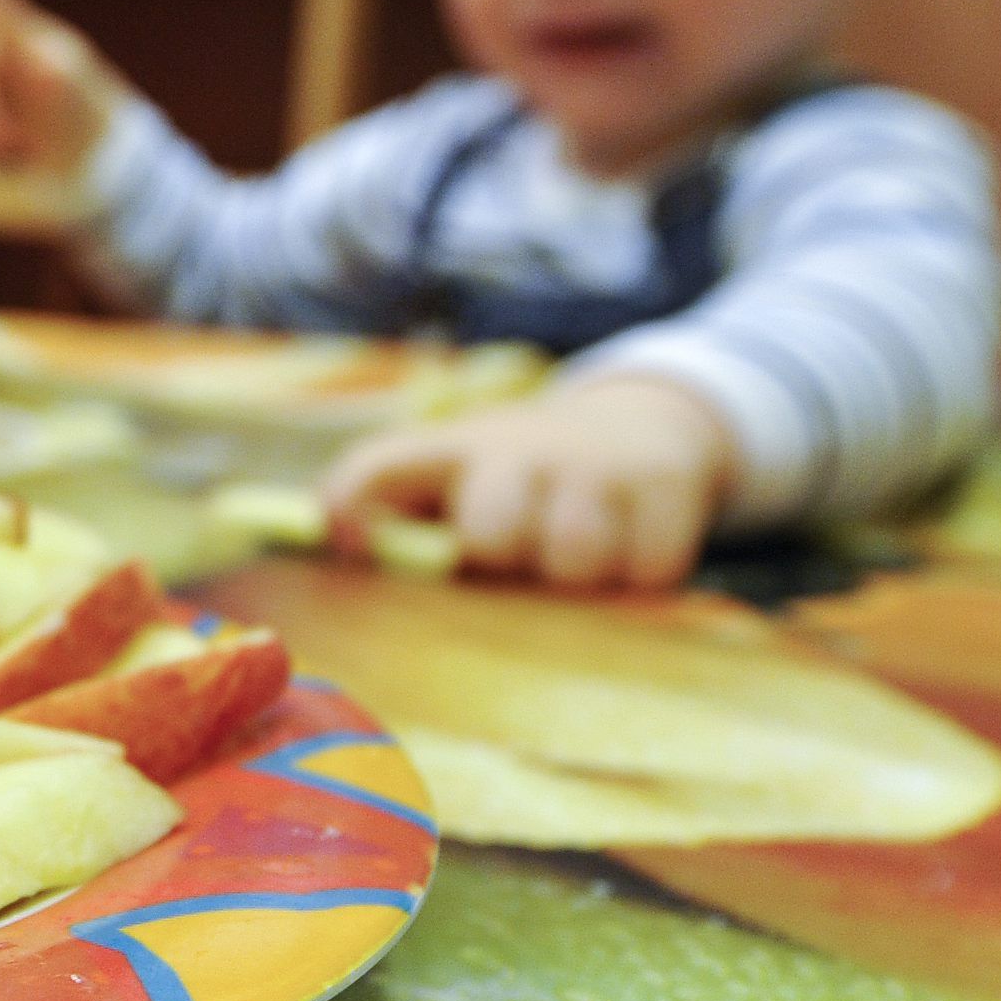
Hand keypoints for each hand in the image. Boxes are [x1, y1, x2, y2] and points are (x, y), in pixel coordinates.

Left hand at [320, 374, 734, 591]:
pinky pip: (647, 568)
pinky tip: (630, 552)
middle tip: (522, 556)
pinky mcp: (665, 483)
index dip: (354, 500)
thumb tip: (335, 534)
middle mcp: (522, 448)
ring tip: (577, 559)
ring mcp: (596, 463)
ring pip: (575, 555)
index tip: (350, 545)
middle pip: (493, 532)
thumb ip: (389, 500)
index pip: (386, 463)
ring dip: (577, 575)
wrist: (642, 425)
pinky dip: (641, 576)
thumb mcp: (455, 473)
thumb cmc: (524, 476)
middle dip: (505, 557)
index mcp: (457, 449)